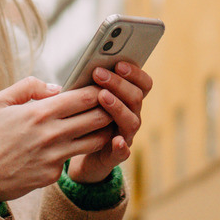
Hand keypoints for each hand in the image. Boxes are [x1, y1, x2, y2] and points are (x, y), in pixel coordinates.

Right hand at [0, 77, 113, 203]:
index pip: (84, 97)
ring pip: (96, 141)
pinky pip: (74, 158)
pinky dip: (77, 150)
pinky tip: (75, 144)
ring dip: (102, 131)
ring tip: (100, 124)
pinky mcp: (53, 174)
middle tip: (109, 105)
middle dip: (108, 109)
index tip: (103, 87)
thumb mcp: (0, 101)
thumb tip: (56, 88)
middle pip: (98, 118)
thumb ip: (29, 86)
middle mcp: (52, 134)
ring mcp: (54, 156)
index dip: (99, 90)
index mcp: (40, 112)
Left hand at [66, 61, 151, 183]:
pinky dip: (122, 146)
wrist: (76, 150)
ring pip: (132, 121)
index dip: (135, 73)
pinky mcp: (115, 156)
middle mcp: (131, 116)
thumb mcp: (86, 97)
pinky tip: (116, 140)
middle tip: (98, 73)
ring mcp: (125, 136)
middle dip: (118, 84)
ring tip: (102, 96)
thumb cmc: (82, 117)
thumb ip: (92, 84)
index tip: (118, 63)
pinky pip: (123, 152)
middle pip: (136, 98)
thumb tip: (88, 66)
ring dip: (118, 107)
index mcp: (128, 101)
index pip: (143, 84)